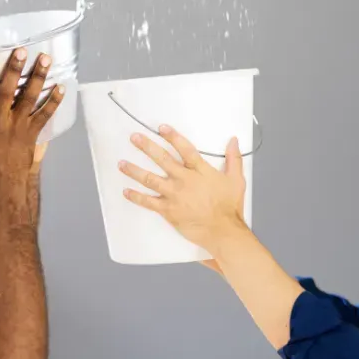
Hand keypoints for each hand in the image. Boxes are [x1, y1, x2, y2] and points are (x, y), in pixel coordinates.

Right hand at [0, 47, 63, 206]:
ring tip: (45, 58)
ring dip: (38, 77)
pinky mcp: (32, 133)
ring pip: (29, 97)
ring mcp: (18, 127)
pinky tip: (62, 86)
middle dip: (14, 69)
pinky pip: (45, 114)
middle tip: (20, 50)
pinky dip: (54, 101)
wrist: (5, 189)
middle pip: (7, 90)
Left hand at [119, 126, 246, 251]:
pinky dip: (136, 197)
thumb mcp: (236, 180)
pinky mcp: (168, 210)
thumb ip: (234, 159)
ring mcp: (174, 195)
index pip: (184, 149)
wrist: (222, 231)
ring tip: (122, 163)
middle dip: (147, 147)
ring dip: (134, 170)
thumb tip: (234, 141)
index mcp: (200, 171)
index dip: (172, 137)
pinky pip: (148, 202)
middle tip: (134, 138)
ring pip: (150, 179)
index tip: (161, 128)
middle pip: (162, 159)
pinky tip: (126, 191)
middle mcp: (184, 180)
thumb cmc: (230, 207)